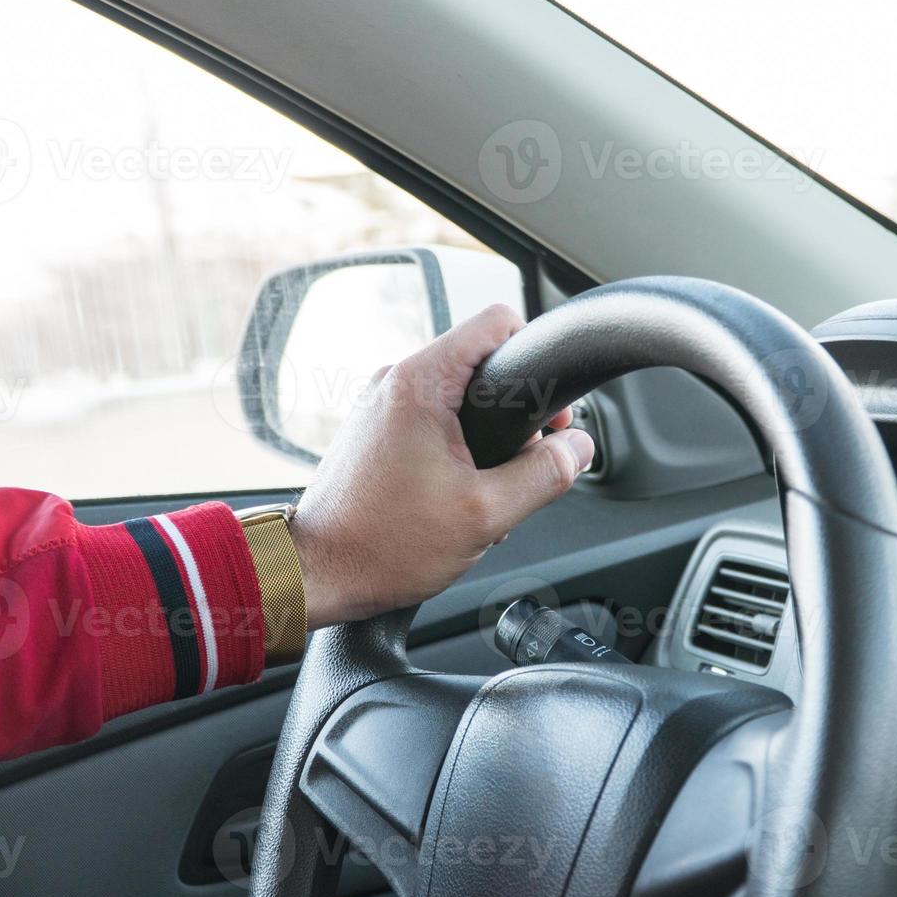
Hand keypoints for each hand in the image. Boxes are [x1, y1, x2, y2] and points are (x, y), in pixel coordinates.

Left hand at [290, 304, 595, 628]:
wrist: (317, 574)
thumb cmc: (383, 545)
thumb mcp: (486, 514)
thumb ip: (545, 474)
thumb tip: (579, 449)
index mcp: (420, 383)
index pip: (497, 322)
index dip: (537, 353)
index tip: (550, 408)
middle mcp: (395, 382)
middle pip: (482, 362)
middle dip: (517, 411)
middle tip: (530, 460)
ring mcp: (381, 405)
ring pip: (460, 396)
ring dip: (488, 437)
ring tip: (490, 489)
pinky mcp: (375, 431)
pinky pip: (433, 419)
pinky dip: (458, 448)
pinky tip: (462, 494)